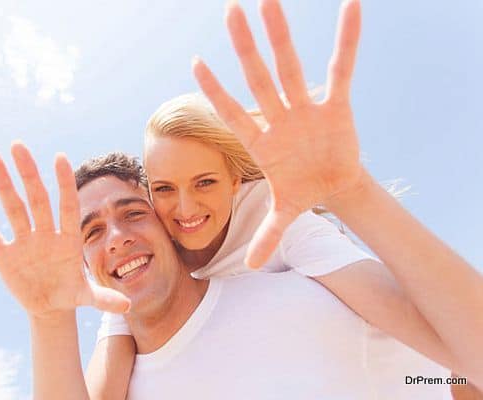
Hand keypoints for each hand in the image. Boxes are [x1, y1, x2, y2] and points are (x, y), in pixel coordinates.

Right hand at [0, 142, 129, 317]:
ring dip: (2, 184)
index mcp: (67, 239)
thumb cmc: (70, 293)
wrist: (49, 305)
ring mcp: (24, 240)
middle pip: (37, 199)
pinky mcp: (3, 252)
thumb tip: (127, 305)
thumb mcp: (86, 297)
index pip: (67, 206)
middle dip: (29, 174)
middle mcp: (45, 233)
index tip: (60, 158)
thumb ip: (104, 299)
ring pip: (13, 208)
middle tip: (19, 146)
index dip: (64, 184)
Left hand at [193, 0, 364, 267]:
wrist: (333, 183)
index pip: (233, 112)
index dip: (216, 91)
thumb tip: (251, 266)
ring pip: (290, 66)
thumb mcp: (284, 213)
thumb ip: (268, 235)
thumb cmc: (302, 190)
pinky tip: (351, 8)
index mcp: (262, 141)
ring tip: (268, 1)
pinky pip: (340, 69)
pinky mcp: (335, 106)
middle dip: (246, 47)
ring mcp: (306, 109)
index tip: (196, 63)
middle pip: (259, 78)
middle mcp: (280, 118)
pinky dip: (347, 42)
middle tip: (231, 10)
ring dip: (281, 35)